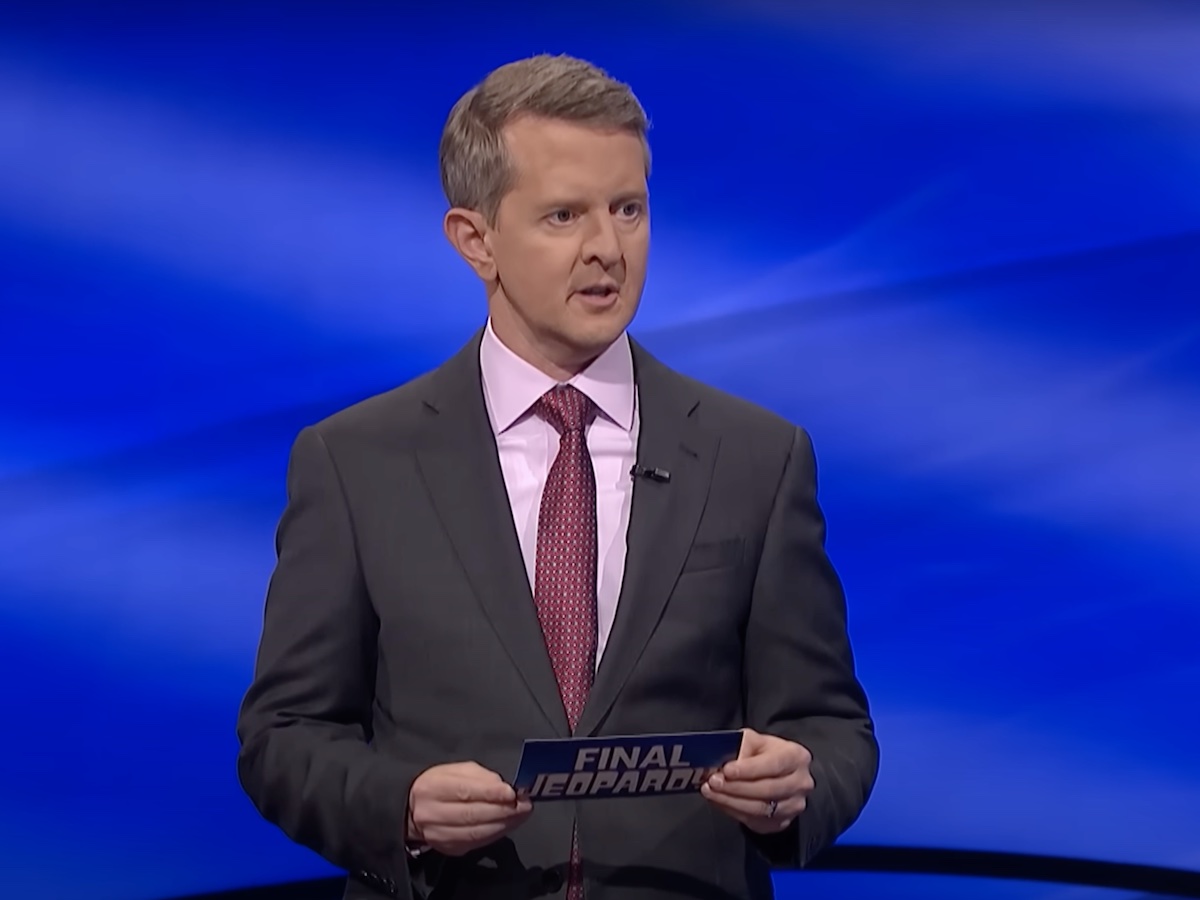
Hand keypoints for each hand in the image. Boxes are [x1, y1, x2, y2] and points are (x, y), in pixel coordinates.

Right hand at [407, 762, 532, 855]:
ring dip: (504, 824)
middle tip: (525, 804)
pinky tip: (508, 825)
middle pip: (472, 814)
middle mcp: (431, 814)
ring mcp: (438, 835)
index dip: (490, 793)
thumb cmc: (440, 785)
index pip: (464, 791)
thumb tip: (503, 787)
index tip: (512, 792)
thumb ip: (480, 776)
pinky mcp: (448, 849)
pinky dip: (496, 834)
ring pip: (476, 833)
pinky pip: (477, 843)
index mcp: (431, 787)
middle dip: (504, 810)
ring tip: (521, 814)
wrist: (413, 811)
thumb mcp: (455, 770)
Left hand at [701, 729, 813, 833]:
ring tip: (711, 792)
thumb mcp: (753, 740)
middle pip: (767, 789)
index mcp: (797, 757)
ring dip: (731, 801)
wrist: (776, 772)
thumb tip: (726, 763)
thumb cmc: (764, 753)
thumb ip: (742, 747)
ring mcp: (794, 806)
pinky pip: (755, 821)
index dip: (749, 769)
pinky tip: (719, 801)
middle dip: (736, 787)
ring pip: (760, 809)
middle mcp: (801, 783)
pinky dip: (733, 811)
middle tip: (713, 782)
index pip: (773, 765)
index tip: (727, 770)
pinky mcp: (782, 823)